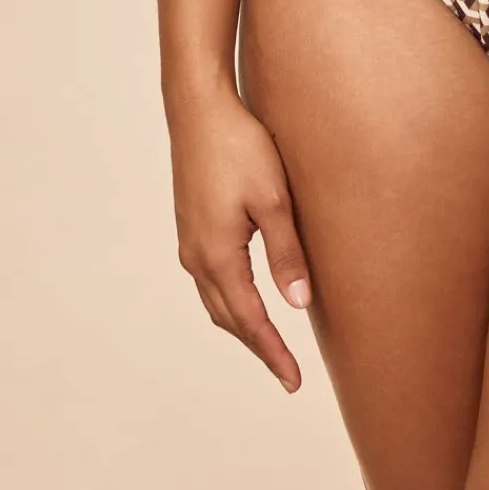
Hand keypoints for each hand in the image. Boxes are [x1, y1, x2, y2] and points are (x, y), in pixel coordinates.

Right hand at [169, 87, 312, 391]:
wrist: (198, 108)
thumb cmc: (240, 147)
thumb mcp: (274, 199)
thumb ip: (286, 253)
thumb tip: (299, 304)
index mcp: (218, 256)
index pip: (250, 320)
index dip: (273, 353)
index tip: (293, 382)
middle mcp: (197, 257)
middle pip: (228, 318)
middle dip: (257, 346)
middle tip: (286, 372)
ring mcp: (189, 241)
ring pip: (216, 300)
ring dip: (242, 323)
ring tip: (270, 342)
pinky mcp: (191, 225)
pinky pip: (210, 279)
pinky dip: (230, 299)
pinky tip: (245, 294)